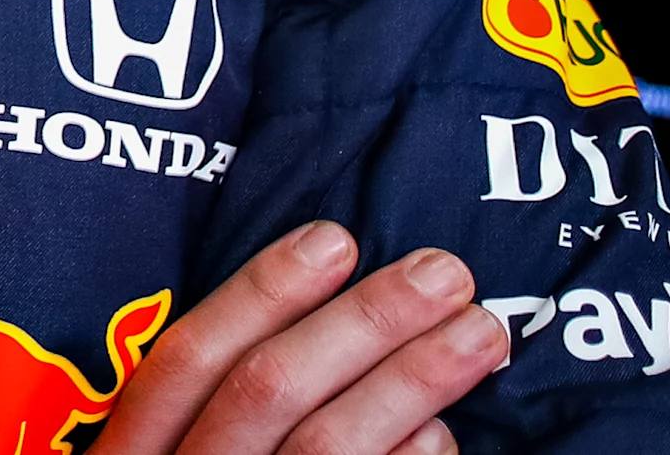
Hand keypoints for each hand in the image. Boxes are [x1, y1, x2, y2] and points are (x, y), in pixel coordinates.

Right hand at [94, 222, 508, 454]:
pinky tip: (445, 435)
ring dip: (413, 381)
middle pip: (270, 394)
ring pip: (328, 451)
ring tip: (480, 333)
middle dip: (363, 323)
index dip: (259, 293)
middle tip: (443, 271)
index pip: (189, 360)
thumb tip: (313, 323)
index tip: (333, 236)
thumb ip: (200, 417)